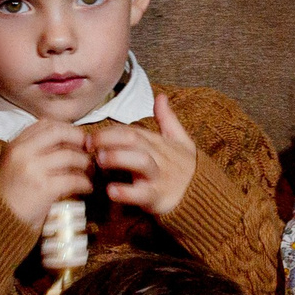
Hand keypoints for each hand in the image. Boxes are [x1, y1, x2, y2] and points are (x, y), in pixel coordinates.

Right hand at [0, 118, 93, 228]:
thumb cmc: (8, 194)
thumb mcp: (13, 164)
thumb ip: (32, 151)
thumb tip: (65, 144)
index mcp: (15, 145)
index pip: (46, 124)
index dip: (66, 129)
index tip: (76, 138)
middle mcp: (23, 152)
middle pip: (60, 133)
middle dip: (79, 140)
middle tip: (88, 151)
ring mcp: (33, 169)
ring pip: (71, 156)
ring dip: (85, 164)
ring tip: (89, 172)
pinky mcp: (44, 188)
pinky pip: (73, 180)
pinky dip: (85, 183)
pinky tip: (86, 188)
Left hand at [91, 93, 199, 219]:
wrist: (205, 197)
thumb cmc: (186, 169)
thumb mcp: (181, 141)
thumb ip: (168, 120)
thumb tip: (161, 96)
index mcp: (160, 143)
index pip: (132, 130)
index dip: (109, 131)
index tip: (89, 137)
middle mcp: (159, 157)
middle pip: (134, 140)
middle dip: (109, 138)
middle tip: (88, 144)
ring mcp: (159, 177)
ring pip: (141, 162)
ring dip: (119, 158)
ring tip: (100, 159)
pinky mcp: (159, 198)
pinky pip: (143, 194)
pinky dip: (127, 192)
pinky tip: (111, 191)